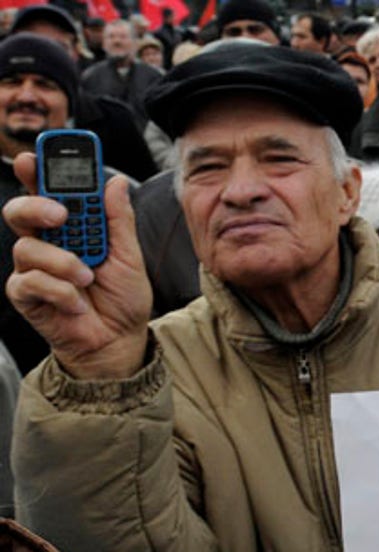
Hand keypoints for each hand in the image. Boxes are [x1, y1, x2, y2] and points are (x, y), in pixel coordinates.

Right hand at [5, 152, 151, 378]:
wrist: (120, 339)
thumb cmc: (122, 297)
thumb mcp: (129, 255)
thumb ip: (118, 219)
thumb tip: (115, 181)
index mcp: (71, 226)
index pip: (49, 191)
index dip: (40, 171)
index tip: (37, 156)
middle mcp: (47, 241)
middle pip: (19, 209)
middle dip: (36, 205)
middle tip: (60, 214)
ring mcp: (33, 267)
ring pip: (27, 247)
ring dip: (63, 263)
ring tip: (88, 277)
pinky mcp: (25, 293)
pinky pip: (29, 281)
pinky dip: (60, 291)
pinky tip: (77, 302)